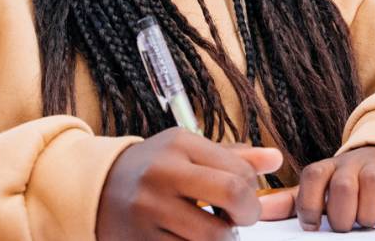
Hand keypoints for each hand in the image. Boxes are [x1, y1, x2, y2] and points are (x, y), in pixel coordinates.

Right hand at [96, 129, 281, 240]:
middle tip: (241, 218)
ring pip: (212, 235)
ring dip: (223, 238)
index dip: (253, 191)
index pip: (239, 170)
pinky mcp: (141, 240)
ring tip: (215, 230)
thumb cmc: (155, 168)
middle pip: (232, 195)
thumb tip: (276, 159)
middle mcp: (163, 173)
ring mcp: (149, 209)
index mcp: (179, 144)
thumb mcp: (189, 152)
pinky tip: (192, 239)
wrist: (97, 190)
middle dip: (248, 214)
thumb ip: (235, 157)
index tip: (245, 197)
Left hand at [283, 146, 374, 232]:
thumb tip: (258, 212)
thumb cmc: (345, 182)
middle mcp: (350, 163)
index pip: (312, 178)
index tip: (313, 228)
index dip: (311, 205)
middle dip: (343, 215)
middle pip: (343, 185)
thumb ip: (290, 203)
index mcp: (326, 168)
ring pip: (371, 182)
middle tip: (345, 228)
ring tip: (366, 225)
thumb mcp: (319, 191)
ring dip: (367, 212)